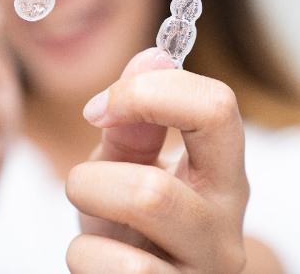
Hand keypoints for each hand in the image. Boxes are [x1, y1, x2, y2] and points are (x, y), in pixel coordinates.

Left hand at [66, 47, 248, 272]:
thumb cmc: (134, 216)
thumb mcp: (128, 163)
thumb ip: (135, 117)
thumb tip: (154, 53)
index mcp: (221, 171)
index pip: (216, 107)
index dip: (147, 93)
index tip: (98, 107)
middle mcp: (224, 224)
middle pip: (159, 185)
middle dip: (97, 174)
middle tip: (82, 179)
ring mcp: (203, 270)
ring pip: (138, 220)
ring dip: (88, 204)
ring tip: (88, 210)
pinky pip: (114, 271)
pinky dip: (83, 255)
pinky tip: (94, 256)